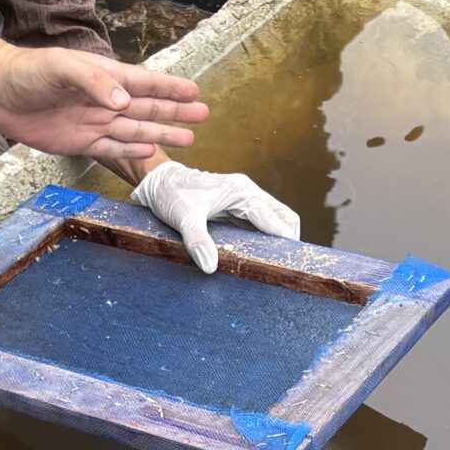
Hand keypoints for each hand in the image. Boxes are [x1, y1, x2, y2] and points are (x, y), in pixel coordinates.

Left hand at [0, 45, 206, 162]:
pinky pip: (112, 147)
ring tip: (189, 139)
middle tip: (203, 115)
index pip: (144, 82)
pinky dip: (132, 149)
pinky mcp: (80, 141)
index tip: (194, 91)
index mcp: (104, 76)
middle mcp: (104, 99)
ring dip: (162, 133)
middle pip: (148, 107)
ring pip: (136, 129)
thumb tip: (124, 103)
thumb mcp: (62, 67)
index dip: (170, 87)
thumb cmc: (28, 71)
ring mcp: (94, 121)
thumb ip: (94, 82)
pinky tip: (152, 149)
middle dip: (175, 112)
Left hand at [131, 159, 300, 273]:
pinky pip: (259, 225)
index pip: (274, 217)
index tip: (291, 260)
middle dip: (288, 240)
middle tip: (286, 266)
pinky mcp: (236, 209)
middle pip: (283, 216)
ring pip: (274, 221)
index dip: (285, 239)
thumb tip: (211, 267)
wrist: (158, 182)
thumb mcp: (183, 218)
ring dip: (277, 241)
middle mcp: (248, 194)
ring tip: (276, 265)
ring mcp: (243, 201)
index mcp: (241, 192)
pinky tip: (259, 257)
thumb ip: (198, 241)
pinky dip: (263, 240)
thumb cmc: (172, 194)